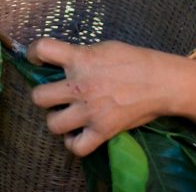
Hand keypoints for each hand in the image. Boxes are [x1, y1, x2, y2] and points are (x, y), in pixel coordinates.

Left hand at [27, 38, 173, 156]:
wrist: (161, 82)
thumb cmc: (135, 60)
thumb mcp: (104, 48)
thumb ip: (81, 55)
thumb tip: (63, 61)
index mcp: (80, 59)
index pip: (42, 49)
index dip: (34, 54)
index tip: (38, 59)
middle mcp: (80, 86)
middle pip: (38, 97)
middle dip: (43, 95)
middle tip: (55, 95)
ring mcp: (90, 111)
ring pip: (52, 124)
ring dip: (57, 120)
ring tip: (67, 115)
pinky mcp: (102, 131)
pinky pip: (76, 147)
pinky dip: (74, 142)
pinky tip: (78, 133)